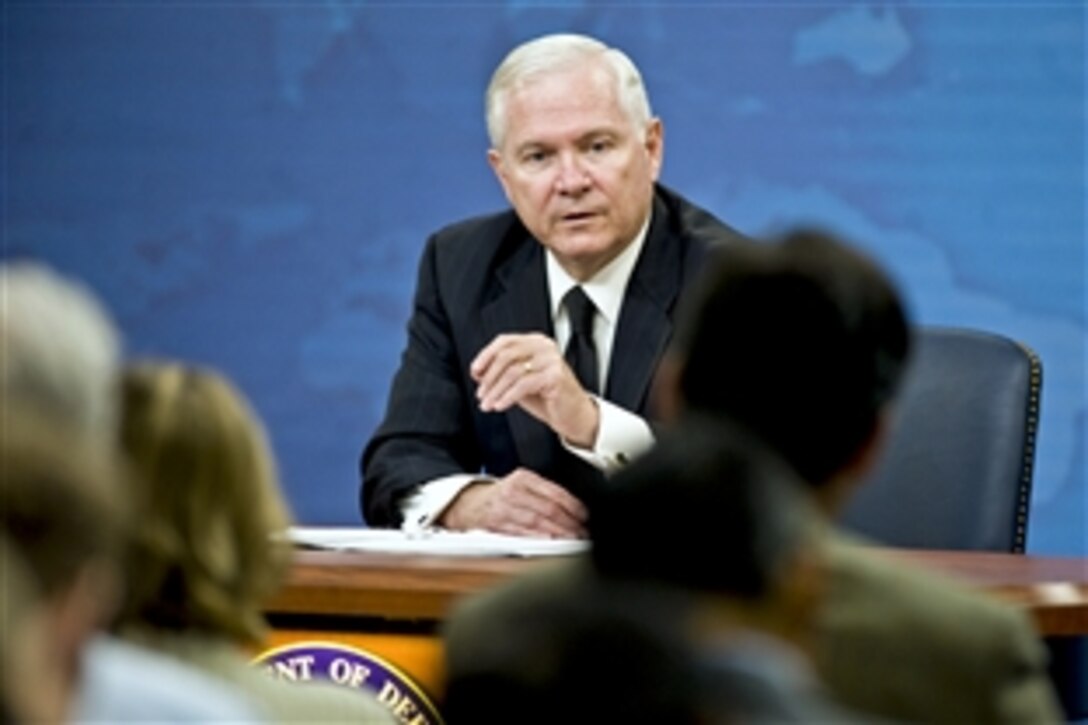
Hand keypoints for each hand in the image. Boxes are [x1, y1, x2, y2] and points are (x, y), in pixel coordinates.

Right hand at [437, 468, 587, 537]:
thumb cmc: (502, 496)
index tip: (586, 516)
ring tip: (572, 540)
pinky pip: (521, 534)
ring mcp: (503, 509)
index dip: (574, 507)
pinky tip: (551, 544)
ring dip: (558, 534)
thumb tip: (574, 509)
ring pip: (537, 523)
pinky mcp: (496, 525)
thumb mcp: (522, 485)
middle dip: (569, 523)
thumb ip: (545, 494)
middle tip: (583, 532)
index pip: (555, 492)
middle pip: (548, 509)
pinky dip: (538, 540)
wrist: (468, 504)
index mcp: (523, 478)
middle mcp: (513, 491)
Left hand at [470, 332, 598, 446]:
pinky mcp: (555, 376)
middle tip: (481, 393)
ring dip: (496, 390)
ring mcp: (551, 360)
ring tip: (488, 404)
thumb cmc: (549, 398)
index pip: (505, 341)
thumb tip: (478, 373)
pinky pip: (523, 384)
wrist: (574, 415)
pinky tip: (501, 405)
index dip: (486, 355)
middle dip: (489, 377)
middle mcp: (544, 347)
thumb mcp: (519, 382)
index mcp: (535, 342)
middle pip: (506, 355)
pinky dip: (508, 396)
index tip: (475, 371)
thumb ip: (502, 374)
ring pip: (513, 371)